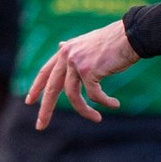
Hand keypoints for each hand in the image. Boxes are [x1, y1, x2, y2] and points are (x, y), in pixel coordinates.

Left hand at [23, 20, 138, 128]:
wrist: (131, 35)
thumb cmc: (115, 40)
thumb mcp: (88, 43)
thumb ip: (74, 49)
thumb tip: (60, 45)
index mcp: (65, 50)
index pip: (45, 72)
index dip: (36, 88)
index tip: (29, 101)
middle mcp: (67, 56)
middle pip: (51, 88)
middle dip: (46, 109)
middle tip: (40, 126)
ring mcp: (76, 63)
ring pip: (73, 96)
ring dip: (85, 110)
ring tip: (97, 118)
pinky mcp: (88, 71)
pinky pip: (94, 95)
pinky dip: (104, 102)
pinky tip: (114, 104)